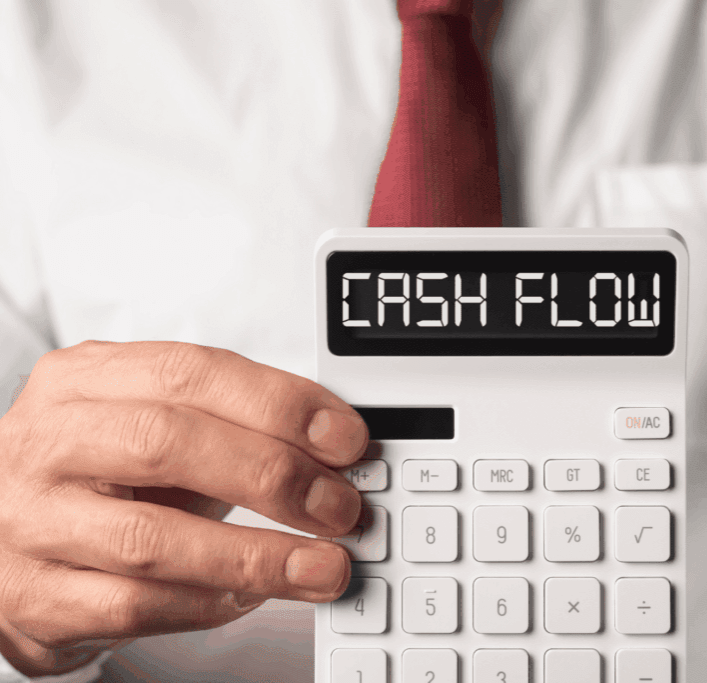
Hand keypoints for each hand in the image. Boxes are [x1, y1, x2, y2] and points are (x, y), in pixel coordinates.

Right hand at [0, 341, 366, 676]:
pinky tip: (253, 594)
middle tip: (338, 505)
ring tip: (320, 565)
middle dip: (274, 475)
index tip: (341, 437)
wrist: (4, 538)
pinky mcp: (35, 599)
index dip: (278, 404)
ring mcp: (32, 524)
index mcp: (83, 380)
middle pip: (170, 443)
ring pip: (155, 538)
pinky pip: (136, 605)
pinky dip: (210, 601)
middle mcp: (49, 443)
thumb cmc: (95, 472)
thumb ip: (227, 420)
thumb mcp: (147, 420)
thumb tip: (331, 444)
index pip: (190, 373)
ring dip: (257, 555)